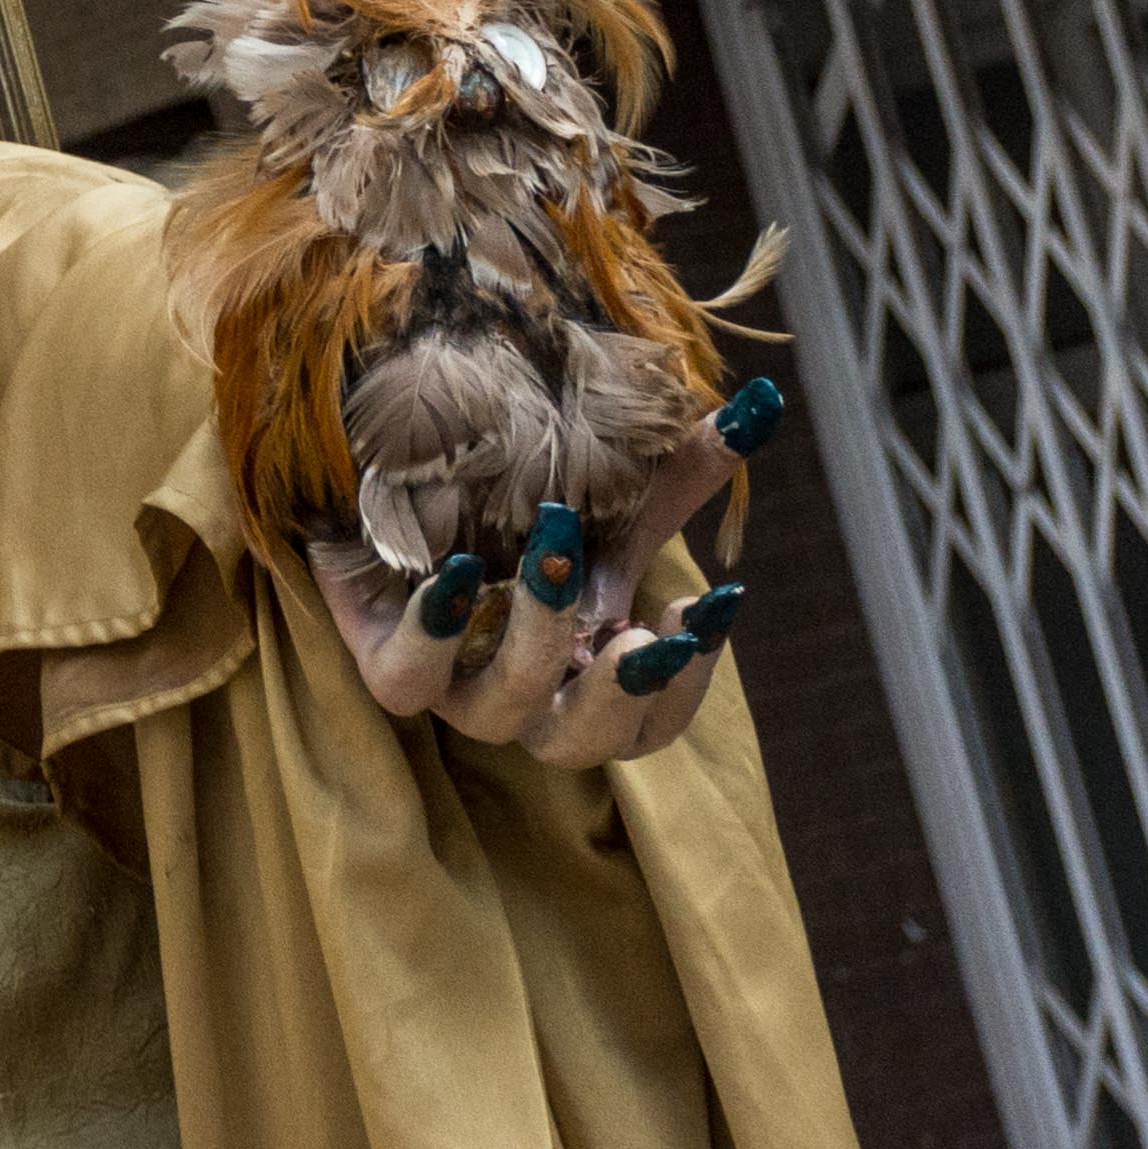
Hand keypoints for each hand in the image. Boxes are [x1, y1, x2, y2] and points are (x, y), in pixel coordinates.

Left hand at [312, 377, 779, 767]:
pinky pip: (405, 679)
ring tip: (554, 561)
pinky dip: (434, 632)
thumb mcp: (611, 485)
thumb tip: (764, 404)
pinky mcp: (382, 654)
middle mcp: (524, 696)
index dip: (684, 685)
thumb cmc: (519, 495)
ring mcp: (450, 684)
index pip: (651, 725)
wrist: (396, 472)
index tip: (705, 603)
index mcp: (588, 677)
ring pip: (496, 715)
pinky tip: (457, 571)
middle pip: (581, 744)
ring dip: (537, 640)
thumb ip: (684, 463)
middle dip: (617, 692)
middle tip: (641, 632)